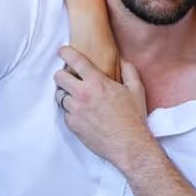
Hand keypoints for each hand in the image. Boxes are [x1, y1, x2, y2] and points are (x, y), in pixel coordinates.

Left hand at [55, 47, 150, 166]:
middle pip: (59, 77)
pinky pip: (64, 112)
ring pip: (59, 95)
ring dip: (65, 94)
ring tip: (75, 97)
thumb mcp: (136, 89)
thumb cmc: (133, 117)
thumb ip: (128, 70)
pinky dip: (69, 110)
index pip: (75, 60)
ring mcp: (75, 110)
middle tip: (67, 76)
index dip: (65, 52)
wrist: (128, 144)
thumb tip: (122, 59)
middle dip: (61, 74)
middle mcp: (83, 94)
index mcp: (97, 83)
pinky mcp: (72, 124)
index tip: (62, 50)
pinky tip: (81, 112)